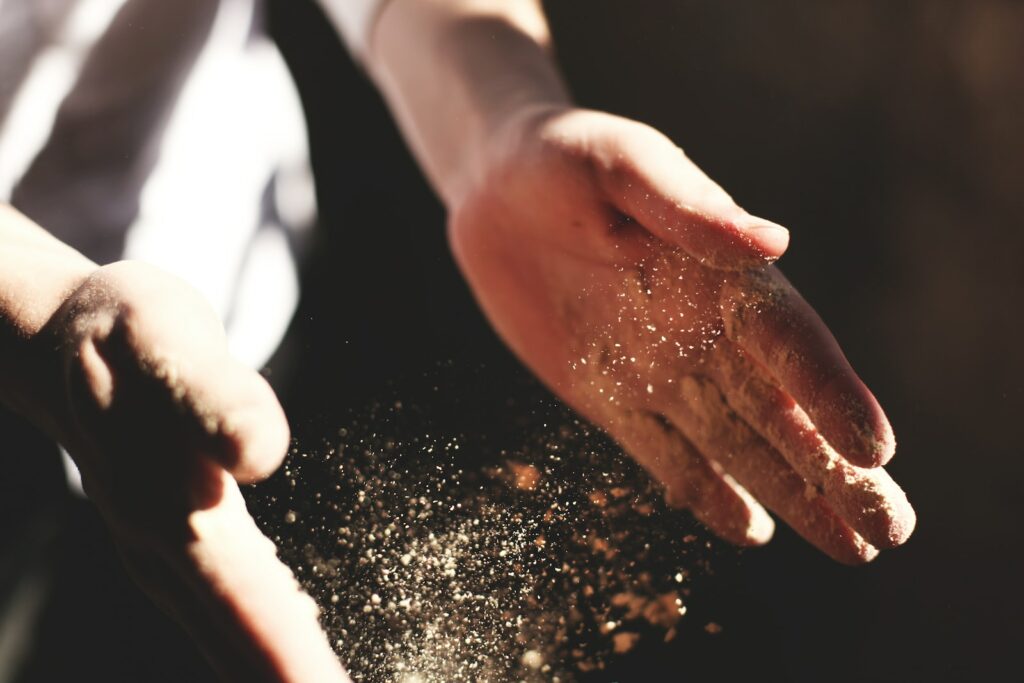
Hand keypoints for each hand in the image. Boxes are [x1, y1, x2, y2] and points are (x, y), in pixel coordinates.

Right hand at [42, 261, 348, 681]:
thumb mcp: (167, 343)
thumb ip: (214, 401)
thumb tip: (260, 455)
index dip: (289, 663)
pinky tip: (281, 648)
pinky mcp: (169, 532)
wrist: (63, 331)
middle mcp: (163, 545)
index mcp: (172, 510)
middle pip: (237, 639)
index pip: (249, 608)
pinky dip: (253, 639)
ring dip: (266, 669)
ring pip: (223, 630)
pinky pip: (220, 604)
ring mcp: (160, 545)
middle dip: (285, 680)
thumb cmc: (125, 331)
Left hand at [449, 107, 914, 562]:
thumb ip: (690, 208)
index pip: (792, 343)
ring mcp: (660, 371)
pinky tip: (749, 531)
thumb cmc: (567, 159)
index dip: (834, 395)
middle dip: (839, 472)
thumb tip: (772, 246)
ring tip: (852, 549)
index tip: (876, 451)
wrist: (499, 191)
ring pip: (737, 446)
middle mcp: (706, 333)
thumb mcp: (625, 167)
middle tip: (894, 529)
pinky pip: (664, 454)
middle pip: (783, 412)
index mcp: (725, 276)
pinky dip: (706, 493)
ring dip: (793, 496)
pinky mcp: (610, 397)